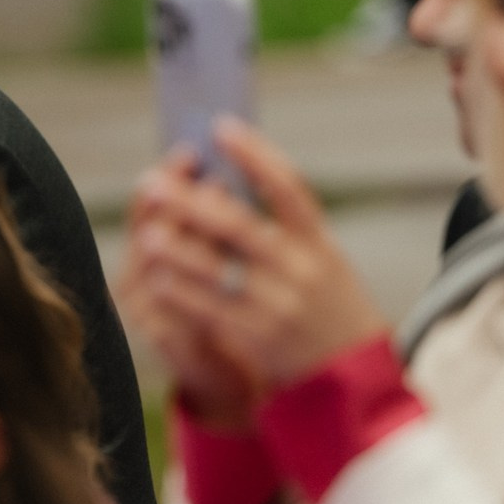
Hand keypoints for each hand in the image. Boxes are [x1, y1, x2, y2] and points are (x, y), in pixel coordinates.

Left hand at [128, 121, 389, 394]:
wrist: (355, 376)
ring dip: (177, 249)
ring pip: (217, 270)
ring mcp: (280, 304)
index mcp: (320, 242)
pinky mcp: (259, 337)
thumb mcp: (325, 263)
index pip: (287, 187)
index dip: (254, 155)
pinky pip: (211, 310)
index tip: (220, 127)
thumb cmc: (331, 309)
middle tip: (151, 180)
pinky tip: (159, 278)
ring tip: (147, 231)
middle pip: (239, 225)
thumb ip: (286, 230)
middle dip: (190, 201)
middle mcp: (302, 269)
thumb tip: (227, 185)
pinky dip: (183, 292)